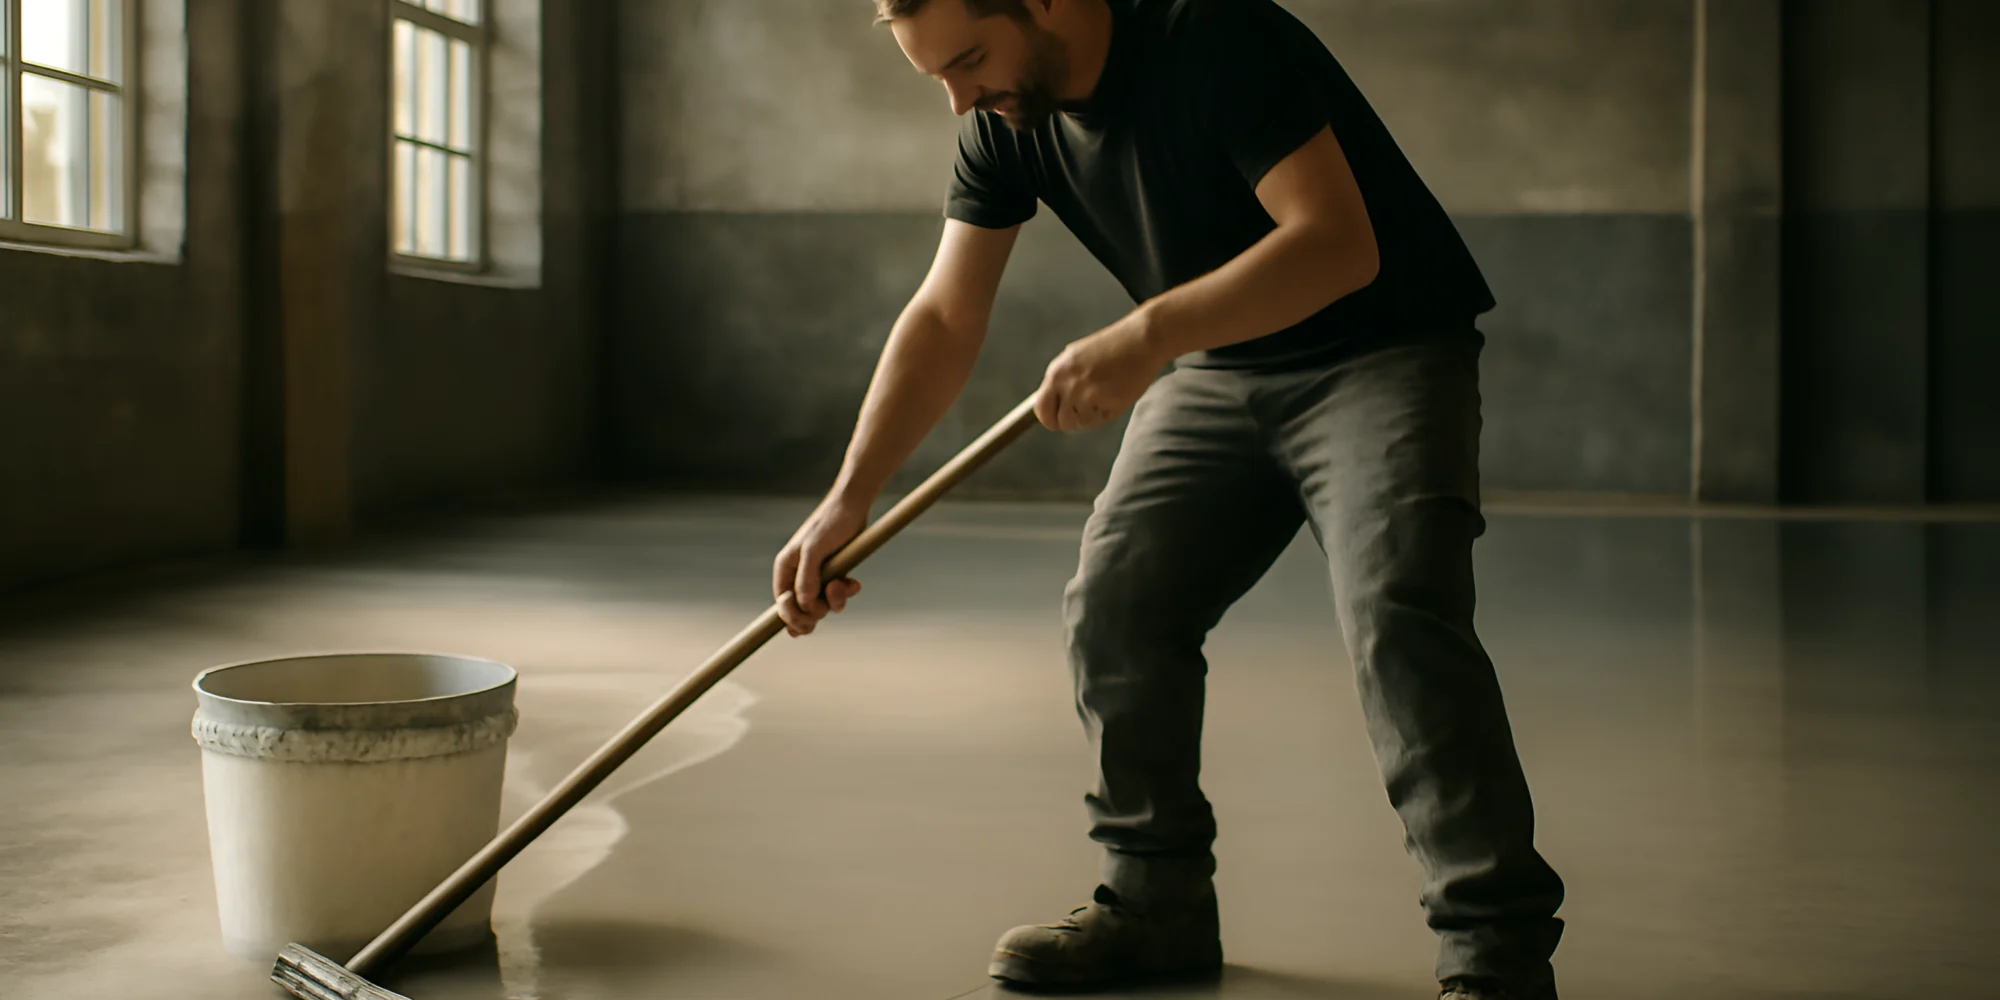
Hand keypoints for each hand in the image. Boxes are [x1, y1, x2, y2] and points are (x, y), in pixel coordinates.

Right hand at [773, 494, 868, 636]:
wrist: (854, 505)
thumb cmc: (831, 523)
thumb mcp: (815, 550)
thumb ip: (807, 578)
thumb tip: (804, 605)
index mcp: (785, 568)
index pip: (782, 604)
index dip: (792, 618)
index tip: (808, 623)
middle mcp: (798, 574)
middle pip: (800, 610)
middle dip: (816, 612)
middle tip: (827, 606)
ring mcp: (816, 575)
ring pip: (821, 604)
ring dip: (835, 600)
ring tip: (845, 584)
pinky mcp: (833, 573)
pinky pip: (837, 595)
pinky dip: (846, 592)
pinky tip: (855, 583)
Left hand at [1034, 312, 1166, 431]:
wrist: (1142, 340)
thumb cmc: (1112, 346)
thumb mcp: (1075, 356)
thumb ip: (1059, 380)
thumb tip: (1043, 401)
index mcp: (1057, 372)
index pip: (1042, 410)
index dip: (1050, 418)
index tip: (1059, 418)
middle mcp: (1069, 385)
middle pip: (1061, 422)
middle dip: (1072, 420)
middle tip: (1087, 407)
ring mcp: (1089, 396)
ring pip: (1083, 423)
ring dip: (1093, 414)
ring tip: (1105, 393)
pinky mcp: (1108, 403)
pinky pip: (1102, 420)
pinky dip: (1108, 412)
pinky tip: (1115, 393)